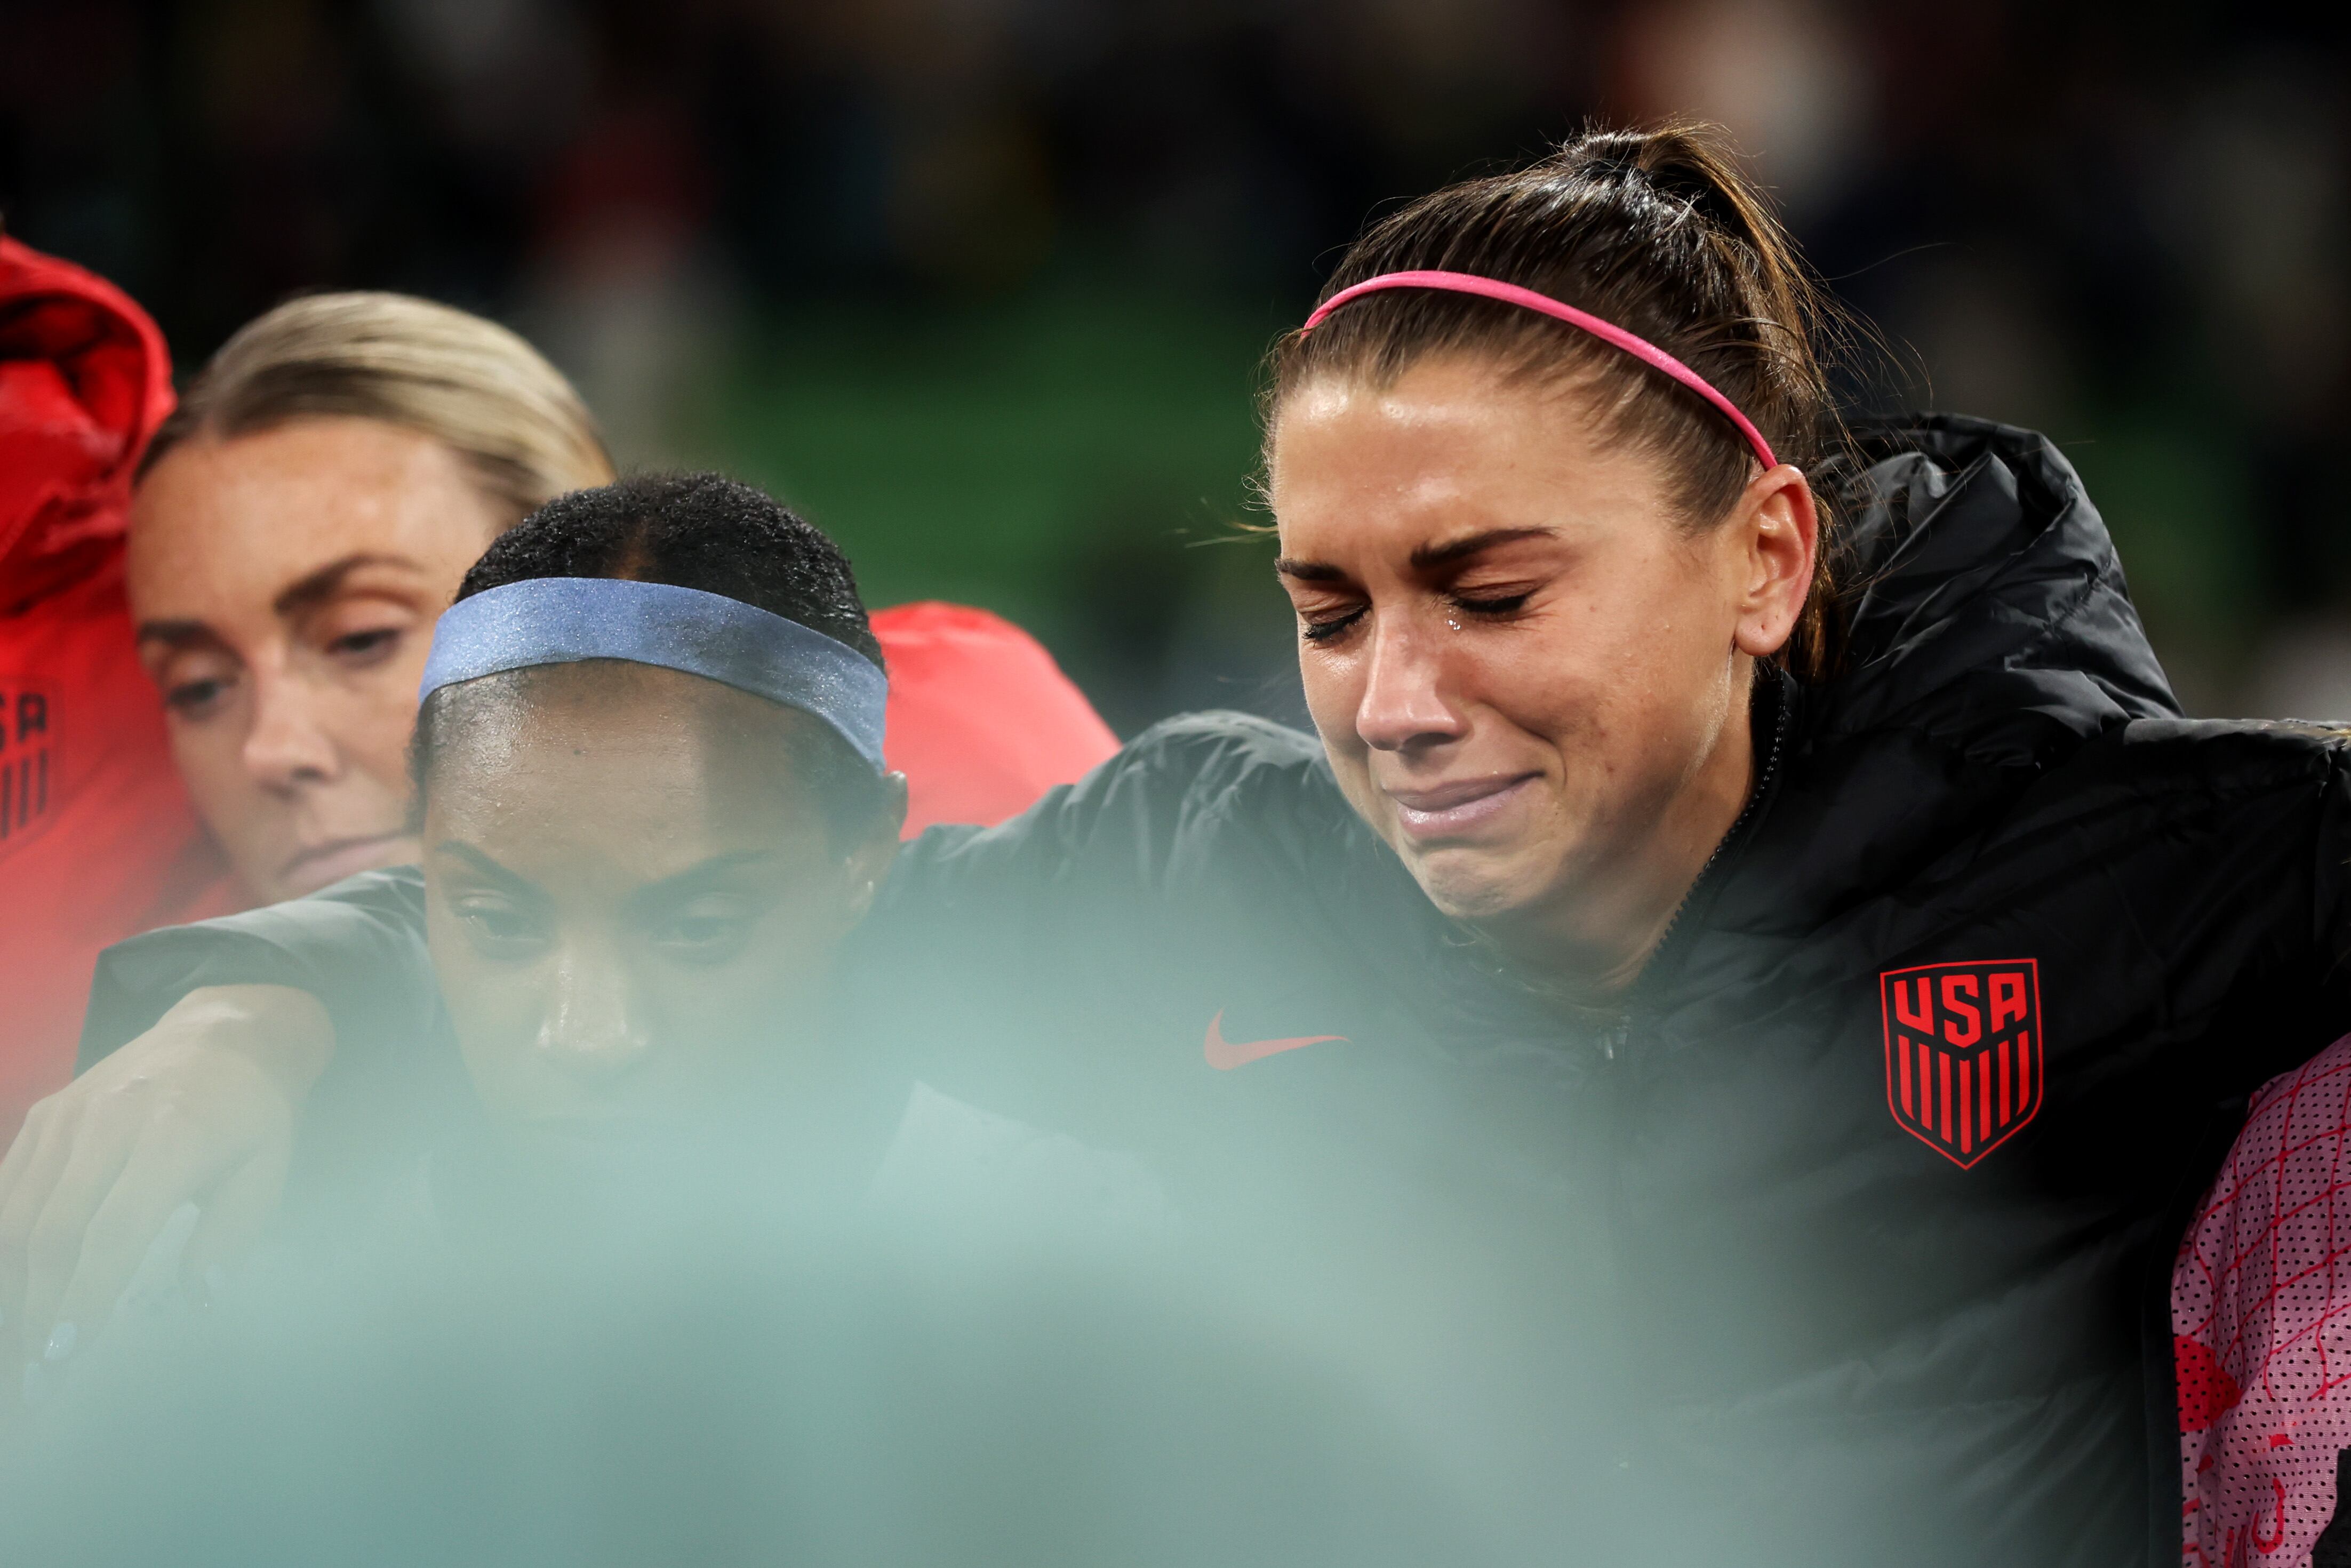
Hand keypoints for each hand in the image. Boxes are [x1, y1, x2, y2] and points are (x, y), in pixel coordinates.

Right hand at [0, 984, 332, 1370]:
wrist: (220, 1034)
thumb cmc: (250, 1111)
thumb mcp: (270, 1164)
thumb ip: (236, 1230)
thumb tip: (199, 1294)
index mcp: (172, 1133)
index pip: (114, 1229)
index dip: (85, 1295)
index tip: (66, 1356)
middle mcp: (106, 1122)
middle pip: (52, 1232)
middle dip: (37, 1312)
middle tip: (35, 1380)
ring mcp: (64, 1119)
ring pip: (13, 1217)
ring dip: (10, 1290)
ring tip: (19, 1353)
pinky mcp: (41, 1118)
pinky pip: (4, 1190)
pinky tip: (10, 1294)